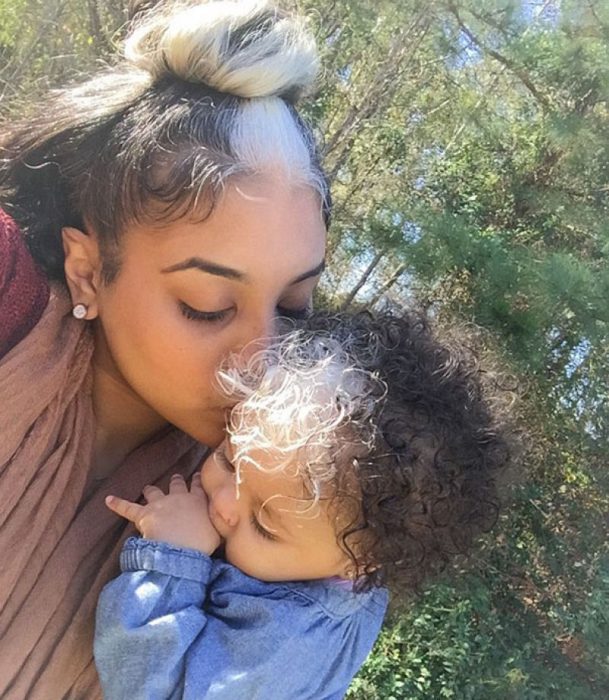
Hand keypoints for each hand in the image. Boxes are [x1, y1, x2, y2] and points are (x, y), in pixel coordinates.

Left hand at [105, 473, 221, 554]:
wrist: (182, 547)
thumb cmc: (203, 542)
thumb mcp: (219, 532)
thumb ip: (220, 523)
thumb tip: (227, 521)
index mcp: (198, 500)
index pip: (197, 487)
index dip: (196, 481)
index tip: (196, 476)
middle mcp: (179, 497)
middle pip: (176, 485)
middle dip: (175, 481)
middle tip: (176, 478)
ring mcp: (160, 504)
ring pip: (154, 492)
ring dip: (151, 490)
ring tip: (148, 488)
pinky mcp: (144, 514)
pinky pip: (128, 508)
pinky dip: (118, 504)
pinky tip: (108, 500)